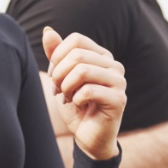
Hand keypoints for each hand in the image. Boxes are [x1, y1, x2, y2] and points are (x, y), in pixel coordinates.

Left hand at [42, 26, 126, 159]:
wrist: (87, 136)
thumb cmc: (75, 105)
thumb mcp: (61, 77)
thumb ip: (56, 55)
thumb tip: (48, 31)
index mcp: (102, 56)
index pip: (76, 40)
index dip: (58, 56)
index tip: (55, 75)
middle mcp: (114, 65)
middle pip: (77, 55)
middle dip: (59, 74)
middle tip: (58, 90)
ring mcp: (119, 82)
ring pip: (82, 71)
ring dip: (66, 87)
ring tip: (67, 97)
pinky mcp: (119, 99)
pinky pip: (88, 90)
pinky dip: (75, 99)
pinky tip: (77, 105)